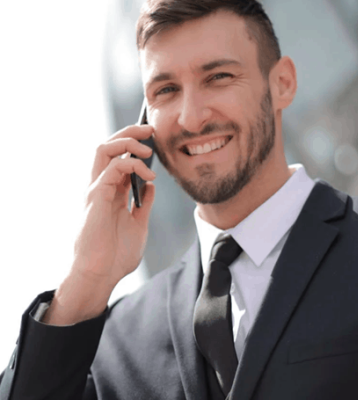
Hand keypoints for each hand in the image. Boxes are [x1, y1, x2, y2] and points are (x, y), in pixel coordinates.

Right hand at [72, 124, 155, 287]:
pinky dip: (132, 164)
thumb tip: (150, 186)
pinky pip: (113, 167)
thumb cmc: (117, 254)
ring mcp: (97, 189)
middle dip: (129, 132)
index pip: (118, 158)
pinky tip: (149, 176)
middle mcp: (102, 186)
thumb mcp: (138, 224)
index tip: (153, 140)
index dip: (134, 144)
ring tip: (148, 149)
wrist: (102, 275)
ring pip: (105, 149)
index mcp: (111, 193)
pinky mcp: (96, 195)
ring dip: (128, 142)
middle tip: (151, 130)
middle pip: (108, 146)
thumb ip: (143, 204)